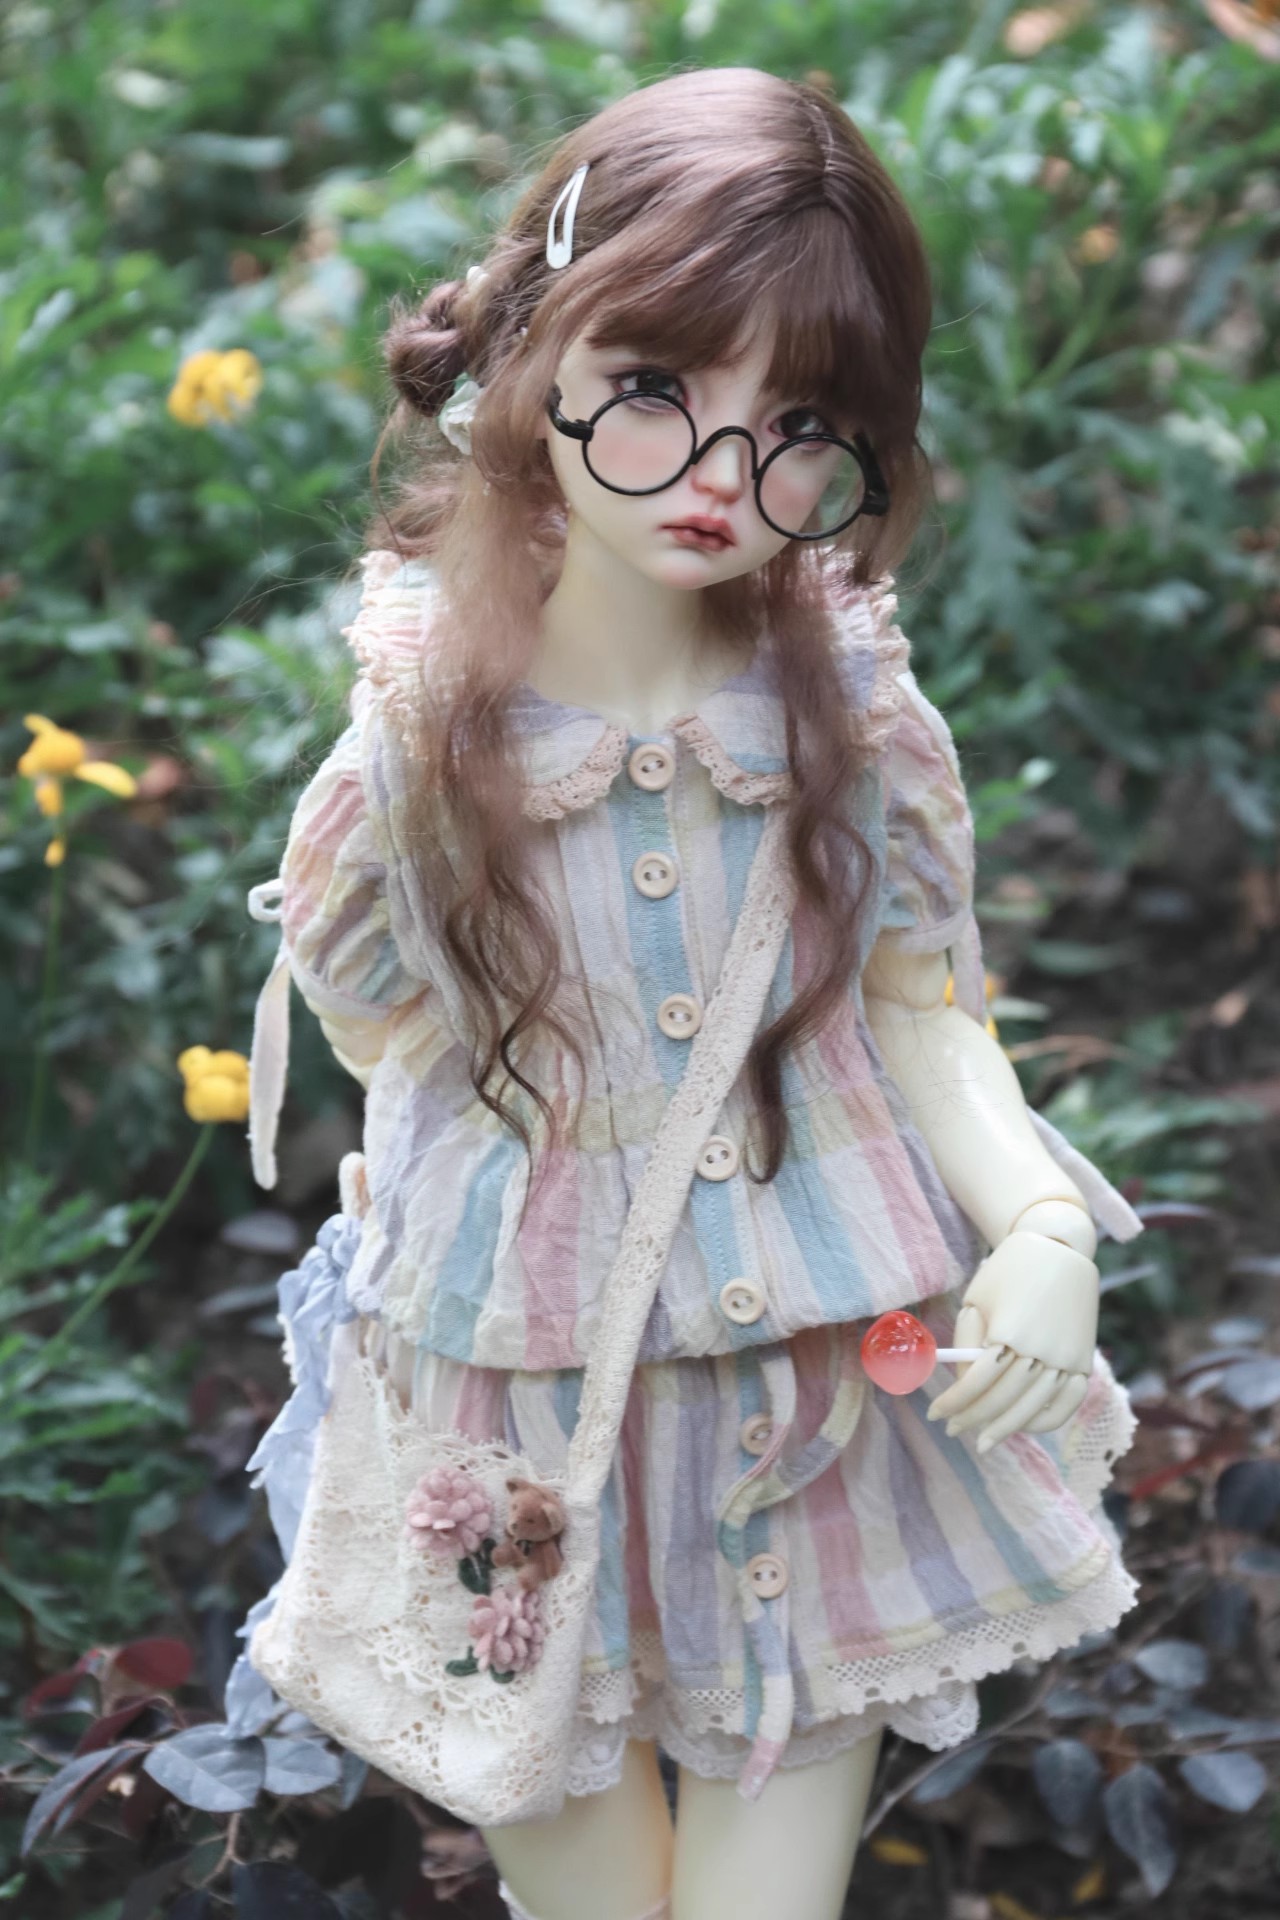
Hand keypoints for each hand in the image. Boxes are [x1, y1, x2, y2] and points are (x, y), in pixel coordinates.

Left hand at [926, 1230, 1098, 1452]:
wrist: (1059, 1248)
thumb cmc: (1007, 1272)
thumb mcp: (977, 1299)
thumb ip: (969, 1341)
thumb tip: (963, 1381)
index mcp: (1010, 1331)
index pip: (977, 1382)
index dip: (954, 1402)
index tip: (934, 1415)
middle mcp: (1041, 1349)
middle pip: (1002, 1399)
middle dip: (973, 1418)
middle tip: (952, 1430)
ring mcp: (1067, 1358)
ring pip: (1033, 1408)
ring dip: (1006, 1429)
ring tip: (984, 1440)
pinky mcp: (1084, 1360)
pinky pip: (1068, 1403)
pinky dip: (1046, 1420)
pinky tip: (1024, 1428)